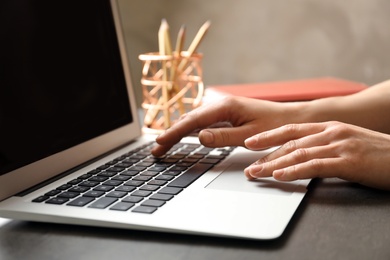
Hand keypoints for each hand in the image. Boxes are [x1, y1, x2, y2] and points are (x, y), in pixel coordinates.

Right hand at [152, 96, 295, 156]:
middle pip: (189, 120)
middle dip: (171, 134)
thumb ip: (224, 137)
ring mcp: (223, 109)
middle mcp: (221, 105)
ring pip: (194, 121)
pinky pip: (203, 122)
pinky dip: (190, 131)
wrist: (293, 118)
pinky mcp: (227, 115)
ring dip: (178, 133)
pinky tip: (183, 136)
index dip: (174, 133)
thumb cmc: (276, 126)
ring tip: (164, 144)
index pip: (193, 122)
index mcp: (225, 107)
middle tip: (156, 149)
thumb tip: (199, 137)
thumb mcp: (250, 135)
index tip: (160, 142)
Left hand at [244, 121, 389, 189]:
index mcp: (330, 127)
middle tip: (249, 166)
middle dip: (266, 155)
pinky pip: (315, 166)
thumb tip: (304, 153)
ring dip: (273, 165)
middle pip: (291, 143)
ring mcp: (340, 145)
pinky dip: (295, 171)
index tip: (251, 142)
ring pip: (298, 154)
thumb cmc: (379, 153)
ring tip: (256, 173)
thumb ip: (326, 144)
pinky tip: (280, 177)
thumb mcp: (348, 142)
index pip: (292, 130)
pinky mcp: (349, 161)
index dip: (269, 136)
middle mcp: (332, 133)